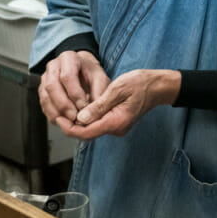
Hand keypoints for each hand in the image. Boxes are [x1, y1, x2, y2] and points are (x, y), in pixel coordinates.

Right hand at [39, 50, 109, 135]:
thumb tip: (93, 112)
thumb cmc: (90, 73)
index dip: (75, 93)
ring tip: (70, 121)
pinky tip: (63, 120)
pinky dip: (52, 115)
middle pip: (52, 86)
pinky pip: (43, 104)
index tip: (83, 106)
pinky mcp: (42, 91)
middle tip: (74, 117)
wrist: (82, 70)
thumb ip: (99, 93)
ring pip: (45, 96)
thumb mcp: (100, 78)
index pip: (67, 76)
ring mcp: (45, 78)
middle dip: (64, 104)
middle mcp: (53, 66)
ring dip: (57, 112)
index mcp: (68, 58)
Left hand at [66, 69, 180, 139]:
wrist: (158, 86)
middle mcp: (116, 129)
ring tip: (67, 109)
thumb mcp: (117, 89)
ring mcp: (117, 127)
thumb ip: (98, 105)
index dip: (69, 127)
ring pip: (91, 130)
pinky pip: (98, 125)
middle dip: (71, 125)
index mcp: (116, 122)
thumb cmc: (140, 84)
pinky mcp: (117, 123)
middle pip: (87, 134)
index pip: (86, 133)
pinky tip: (81, 109)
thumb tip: (80, 119)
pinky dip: (87, 119)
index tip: (58, 117)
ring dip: (79, 122)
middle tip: (59, 112)